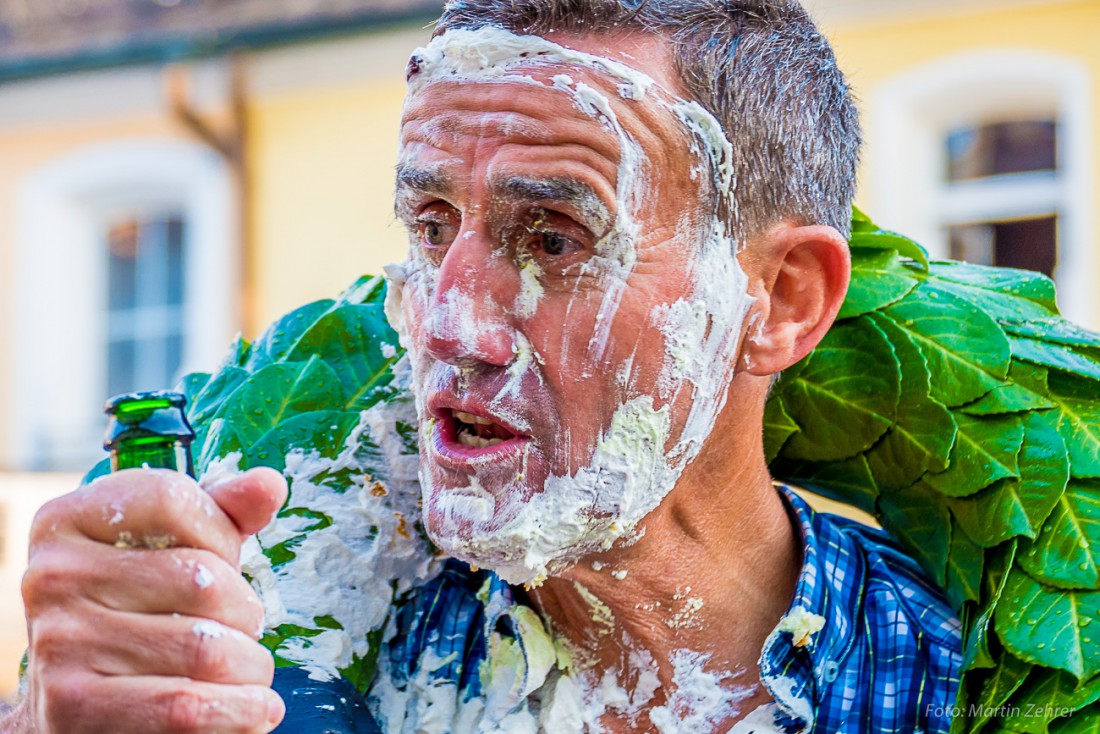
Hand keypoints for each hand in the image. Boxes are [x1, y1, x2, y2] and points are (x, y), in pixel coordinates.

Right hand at [16, 467, 288, 733]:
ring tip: (248, 670)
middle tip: (242, 629)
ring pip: (206, 647)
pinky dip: (240, 710)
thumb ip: (221, 512)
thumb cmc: (138, 611)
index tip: (226, 562)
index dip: (222, 532)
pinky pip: (188, 706)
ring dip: (250, 665)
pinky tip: (255, 708)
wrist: (77, 706)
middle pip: (201, 578)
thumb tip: (269, 484)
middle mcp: (53, 577)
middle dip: (246, 610)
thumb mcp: (171, 549)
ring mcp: (60, 644)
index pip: (172, 498)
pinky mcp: (73, 709)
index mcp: (67, 520)